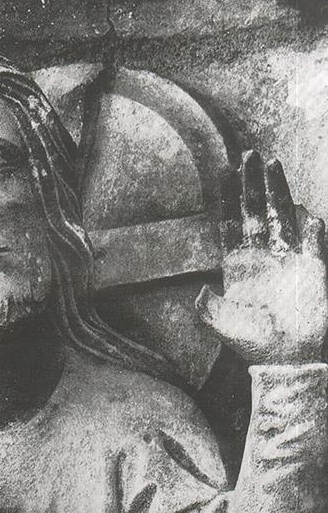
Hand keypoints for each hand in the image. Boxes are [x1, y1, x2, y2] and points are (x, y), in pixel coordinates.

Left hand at [196, 150, 326, 364]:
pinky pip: (312, 242)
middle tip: (249, 154)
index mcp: (237, 265)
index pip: (230, 224)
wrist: (287, 358)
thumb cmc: (252, 342)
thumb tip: (201, 289)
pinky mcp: (312, 268)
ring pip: (281, 216)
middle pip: (254, 211)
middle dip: (251, 184)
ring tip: (272, 164)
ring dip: (277, 191)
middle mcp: (261, 257)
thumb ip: (208, 308)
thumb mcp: (222, 325)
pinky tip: (306, 212)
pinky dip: (310, 228)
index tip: (224, 172)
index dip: (227, 200)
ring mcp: (286, 260)